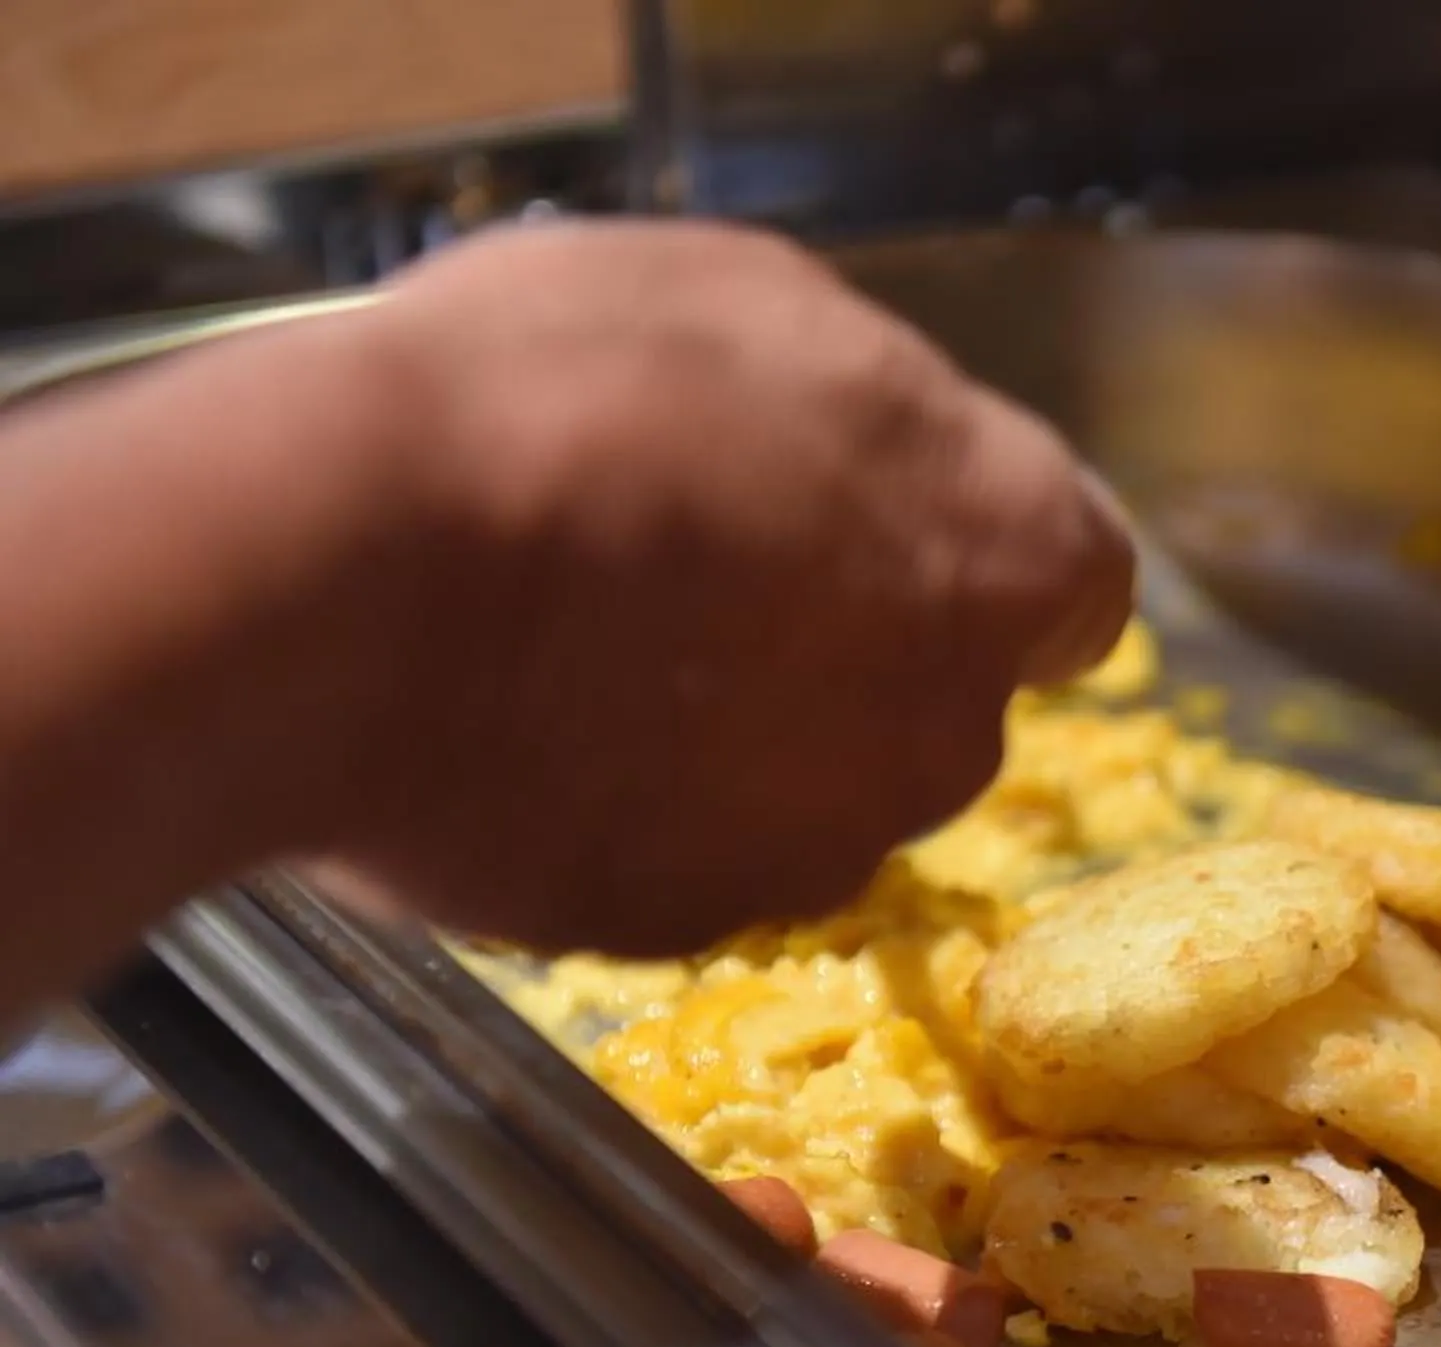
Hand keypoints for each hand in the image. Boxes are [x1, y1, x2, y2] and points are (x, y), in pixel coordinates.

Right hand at [280, 219, 1134, 955]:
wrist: (346, 573)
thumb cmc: (564, 393)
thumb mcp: (749, 302)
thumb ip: (863, 408)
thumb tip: (871, 453)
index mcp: (1010, 551)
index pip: (1070, 583)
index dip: (978, 553)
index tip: (898, 532)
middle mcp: (951, 730)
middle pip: (930, 695)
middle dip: (843, 648)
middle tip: (694, 570)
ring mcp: (818, 847)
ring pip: (804, 790)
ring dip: (730, 738)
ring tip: (577, 645)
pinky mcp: (682, 926)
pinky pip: (672, 858)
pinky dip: (618, 811)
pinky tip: (513, 731)